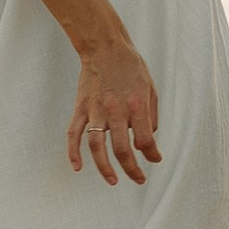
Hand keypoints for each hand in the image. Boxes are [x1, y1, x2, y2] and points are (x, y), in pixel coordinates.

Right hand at [69, 35, 161, 185]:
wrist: (105, 47)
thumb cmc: (131, 67)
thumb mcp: (150, 88)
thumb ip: (151, 115)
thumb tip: (146, 140)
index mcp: (136, 105)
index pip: (145, 140)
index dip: (152, 154)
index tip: (155, 159)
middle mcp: (116, 110)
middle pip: (122, 149)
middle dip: (132, 169)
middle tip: (139, 179)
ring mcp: (95, 110)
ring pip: (97, 147)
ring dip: (104, 168)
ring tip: (113, 180)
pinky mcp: (80, 108)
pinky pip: (74, 134)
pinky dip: (73, 152)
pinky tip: (78, 167)